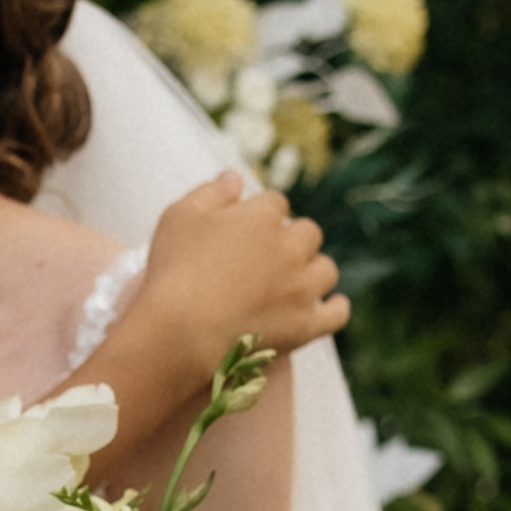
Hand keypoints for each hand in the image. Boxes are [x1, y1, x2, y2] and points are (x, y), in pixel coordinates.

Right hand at [142, 173, 347, 359]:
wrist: (179, 334)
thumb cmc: (173, 271)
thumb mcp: (179, 217)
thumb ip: (211, 192)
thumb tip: (236, 177)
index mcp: (263, 216)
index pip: (274, 204)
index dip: (260, 216)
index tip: (244, 232)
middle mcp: (291, 247)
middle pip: (306, 233)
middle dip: (291, 240)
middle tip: (266, 259)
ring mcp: (302, 288)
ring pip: (325, 269)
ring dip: (312, 270)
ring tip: (293, 281)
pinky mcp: (306, 325)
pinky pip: (336, 313)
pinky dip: (335, 307)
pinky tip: (330, 304)